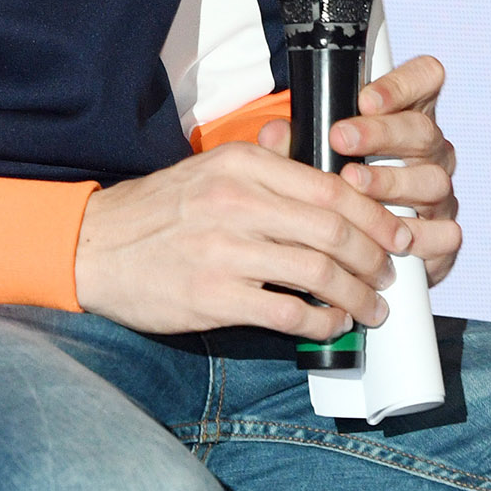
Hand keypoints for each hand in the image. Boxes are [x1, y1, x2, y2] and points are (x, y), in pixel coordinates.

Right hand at [73, 142, 414, 338]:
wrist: (94, 247)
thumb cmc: (159, 211)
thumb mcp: (211, 170)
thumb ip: (266, 165)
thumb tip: (321, 165)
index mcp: (241, 166)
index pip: (329, 187)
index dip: (374, 213)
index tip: (396, 232)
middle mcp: (236, 203)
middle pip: (332, 229)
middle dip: (373, 256)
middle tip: (389, 273)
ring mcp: (224, 251)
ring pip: (317, 272)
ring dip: (356, 294)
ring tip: (372, 307)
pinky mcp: (212, 296)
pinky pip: (286, 312)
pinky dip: (320, 322)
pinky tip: (331, 325)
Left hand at [257, 54, 462, 284]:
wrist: (350, 246)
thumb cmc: (333, 186)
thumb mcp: (311, 156)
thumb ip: (296, 143)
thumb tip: (273, 134)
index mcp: (404, 114)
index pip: (425, 79)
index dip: (401, 84)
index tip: (365, 98)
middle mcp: (429, 149)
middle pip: (423, 128)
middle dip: (381, 133)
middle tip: (340, 139)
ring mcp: (439, 189)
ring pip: (433, 178)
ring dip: (392, 181)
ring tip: (353, 186)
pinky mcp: (444, 231)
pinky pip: (447, 232)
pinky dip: (419, 235)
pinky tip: (388, 237)